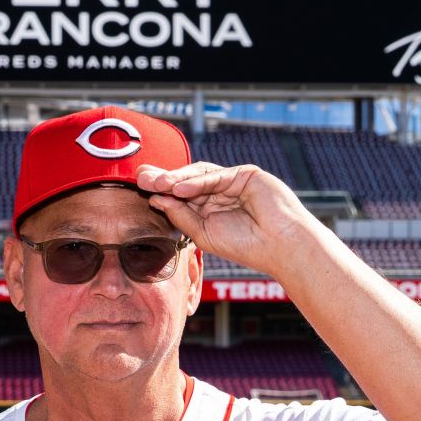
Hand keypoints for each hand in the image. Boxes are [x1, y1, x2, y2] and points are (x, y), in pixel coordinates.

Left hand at [138, 162, 322, 278]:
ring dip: (177, 178)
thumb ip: (181, 215)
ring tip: (157, 183)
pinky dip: (198, 181)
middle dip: (164, 178)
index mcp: (210, 207)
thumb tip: (156, 198)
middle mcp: (221, 192)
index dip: (162, 190)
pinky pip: (217, 176)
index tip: (140, 188)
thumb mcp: (204, 233)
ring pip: (200, 175)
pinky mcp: (246, 174)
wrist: (280, 246)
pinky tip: (180, 188)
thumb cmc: (246, 245)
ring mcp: (234, 181)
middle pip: (187, 180)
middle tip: (141, 177)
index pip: (182, 195)